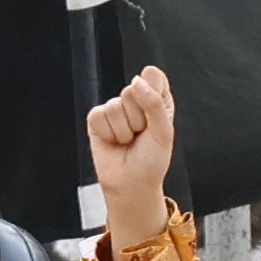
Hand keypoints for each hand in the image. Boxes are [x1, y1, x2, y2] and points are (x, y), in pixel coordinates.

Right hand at [86, 64, 179, 254]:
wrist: (132, 184)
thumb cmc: (151, 160)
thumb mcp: (164, 131)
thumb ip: (153, 103)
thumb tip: (135, 81)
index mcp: (157, 99)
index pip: (153, 76)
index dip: (154, 94)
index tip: (157, 118)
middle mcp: (135, 100)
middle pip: (132, 90)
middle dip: (138, 118)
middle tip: (140, 135)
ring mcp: (114, 108)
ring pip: (115, 105)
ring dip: (124, 130)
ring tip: (127, 141)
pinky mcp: (96, 119)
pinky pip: (99, 115)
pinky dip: (108, 133)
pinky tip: (113, 142)